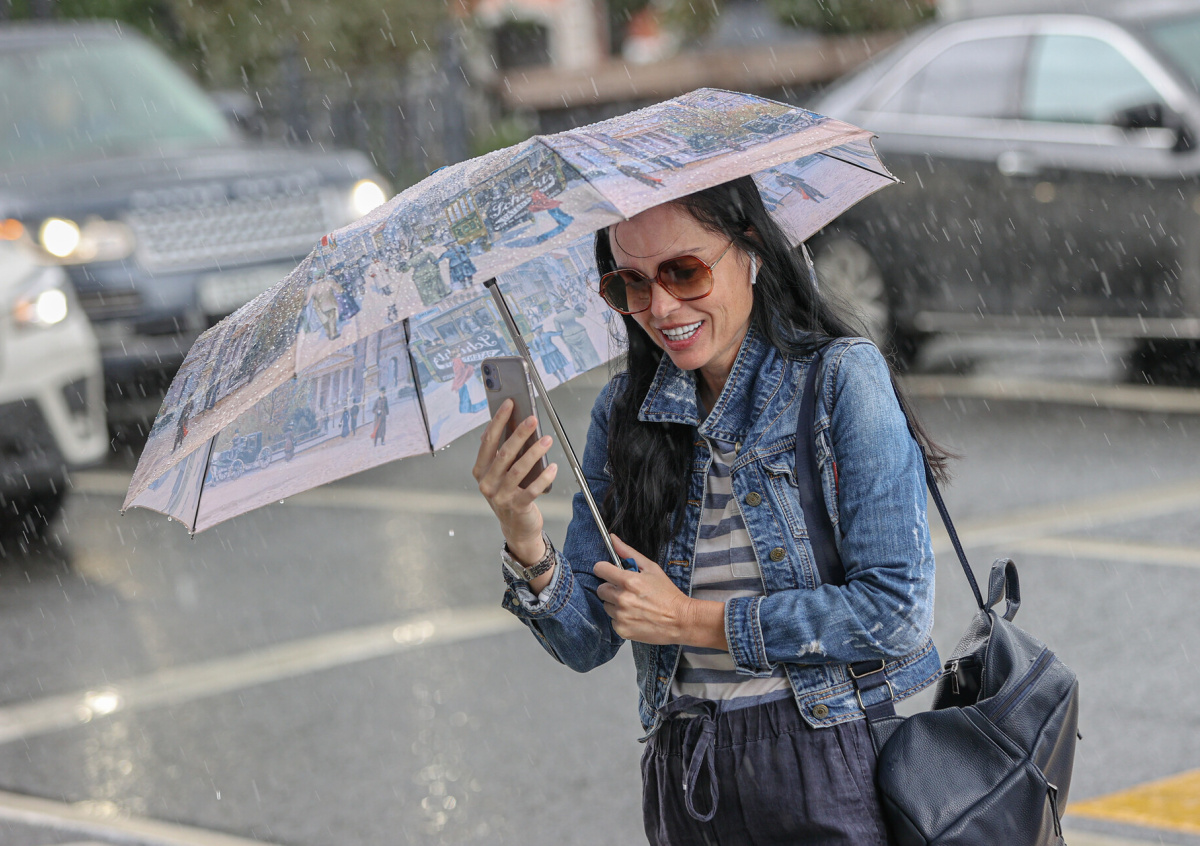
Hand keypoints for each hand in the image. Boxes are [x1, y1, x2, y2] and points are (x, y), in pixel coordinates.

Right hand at [472, 398, 558, 562]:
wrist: (516, 527)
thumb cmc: (510, 494)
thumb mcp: (501, 474)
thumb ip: (503, 453)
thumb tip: (512, 425)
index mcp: (481, 470)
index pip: (488, 440)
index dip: (499, 421)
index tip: (509, 404)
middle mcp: (487, 483)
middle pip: (504, 453)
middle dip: (519, 434)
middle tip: (532, 419)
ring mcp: (500, 496)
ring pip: (518, 469)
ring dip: (534, 452)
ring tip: (547, 440)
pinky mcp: (517, 507)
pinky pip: (532, 489)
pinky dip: (544, 478)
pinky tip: (553, 467)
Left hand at [594, 535, 726, 648]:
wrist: (680, 620)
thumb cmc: (668, 594)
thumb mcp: (651, 568)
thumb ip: (629, 553)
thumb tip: (613, 538)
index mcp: (629, 581)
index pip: (600, 569)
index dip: (604, 569)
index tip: (609, 572)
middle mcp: (622, 598)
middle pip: (601, 589)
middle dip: (611, 588)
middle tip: (627, 591)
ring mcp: (621, 616)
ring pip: (606, 606)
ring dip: (615, 604)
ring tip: (634, 605)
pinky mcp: (622, 630)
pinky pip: (613, 620)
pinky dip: (621, 619)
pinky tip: (635, 616)